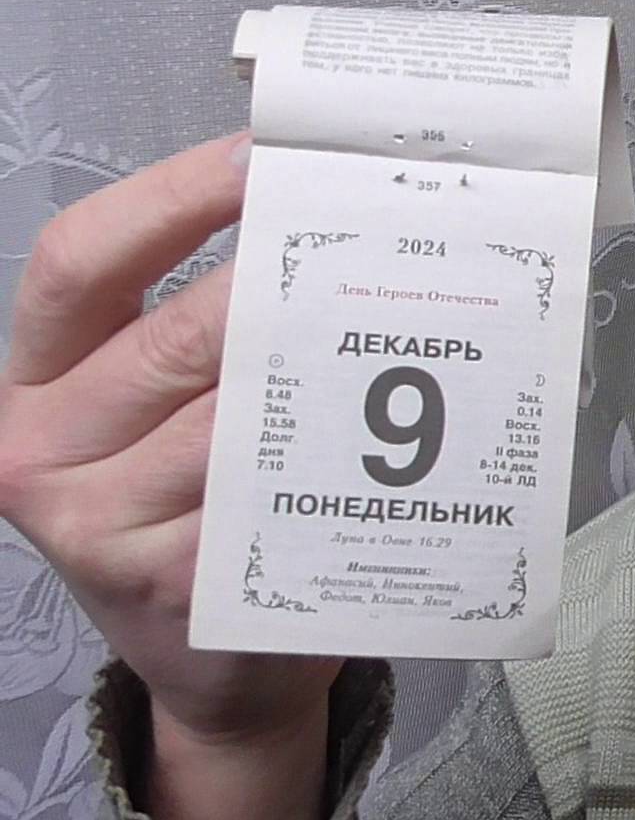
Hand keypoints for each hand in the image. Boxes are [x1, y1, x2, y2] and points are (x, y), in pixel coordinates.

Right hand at [0, 134, 342, 819]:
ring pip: (243, 412)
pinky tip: (401, 431)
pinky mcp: (178, 589)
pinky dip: (344, 457)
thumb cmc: (197, 511)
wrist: (217, 666)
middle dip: (290, 277)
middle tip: (378, 229)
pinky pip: (278, 496)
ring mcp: (100, 531)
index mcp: (31, 388)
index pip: (77, 260)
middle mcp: (39, 454)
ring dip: (336, 364)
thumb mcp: (157, 411)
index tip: (260, 153)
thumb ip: (195, 323)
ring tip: (411, 313)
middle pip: (181, 330)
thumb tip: (304, 199)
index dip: (171, 195)